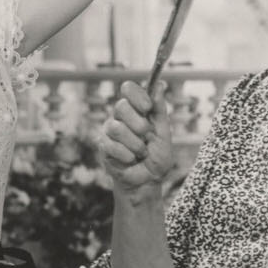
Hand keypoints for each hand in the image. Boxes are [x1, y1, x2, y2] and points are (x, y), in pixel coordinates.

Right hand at [98, 80, 173, 203]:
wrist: (147, 182)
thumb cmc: (156, 158)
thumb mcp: (164, 133)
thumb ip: (160, 110)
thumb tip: (161, 85)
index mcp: (136, 110)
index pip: (128, 88)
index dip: (136, 95)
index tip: (147, 108)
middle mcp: (120, 117)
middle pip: (120, 106)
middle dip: (138, 124)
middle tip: (146, 136)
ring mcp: (109, 132)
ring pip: (116, 127)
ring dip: (134, 143)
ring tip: (141, 152)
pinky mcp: (103, 147)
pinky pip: (111, 145)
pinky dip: (126, 155)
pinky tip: (131, 160)